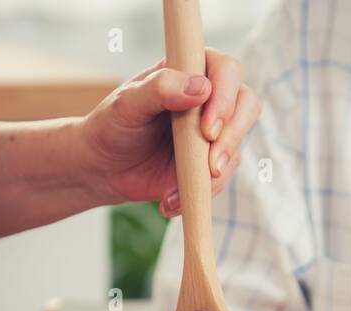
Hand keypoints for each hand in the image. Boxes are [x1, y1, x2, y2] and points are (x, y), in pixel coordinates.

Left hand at [78, 49, 259, 216]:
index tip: (207, 130)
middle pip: (247, 106)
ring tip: (173, 191)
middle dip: (233, 137)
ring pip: (237, 148)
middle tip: (211, 166)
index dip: (225, 98)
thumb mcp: (127, 103)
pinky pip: (220, 180)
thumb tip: (201, 87)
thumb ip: (160, 88)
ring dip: (212, 175)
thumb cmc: (112, 126)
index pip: (227, 71)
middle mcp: (208, 98)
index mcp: (190, 70)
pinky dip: (198, 193)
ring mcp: (213, 132)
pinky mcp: (210, 164)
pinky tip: (168, 199)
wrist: (103, 168)